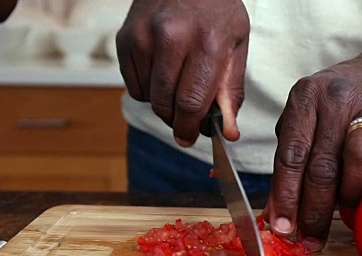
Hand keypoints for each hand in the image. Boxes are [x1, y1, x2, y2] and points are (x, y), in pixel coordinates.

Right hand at [116, 0, 249, 144]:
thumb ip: (231, 92)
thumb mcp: (237, 46)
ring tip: (179, 83)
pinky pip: (133, 84)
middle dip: (176, 120)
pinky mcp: (124, 38)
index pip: (191, 101)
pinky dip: (148, 88)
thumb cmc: (216, 11)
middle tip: (188, 117)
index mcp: (207, 42)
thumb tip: (228, 133)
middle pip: (165, 104)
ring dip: (163, 103)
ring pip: (148, 97)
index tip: (190, 137)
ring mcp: (143, 37)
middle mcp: (171, 38)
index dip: (189, 127)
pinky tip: (162, 71)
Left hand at [264, 57, 361, 251]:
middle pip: (323, 164)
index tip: (282, 228)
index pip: (291, 155)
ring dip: (351, 194)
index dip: (286, 197)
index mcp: (305, 97)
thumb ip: (291, 164)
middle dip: (315, 210)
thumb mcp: (306, 122)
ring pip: (359, 157)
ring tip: (346, 212)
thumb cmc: (340, 107)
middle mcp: (337, 97)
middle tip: (312, 239)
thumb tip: (275, 215)